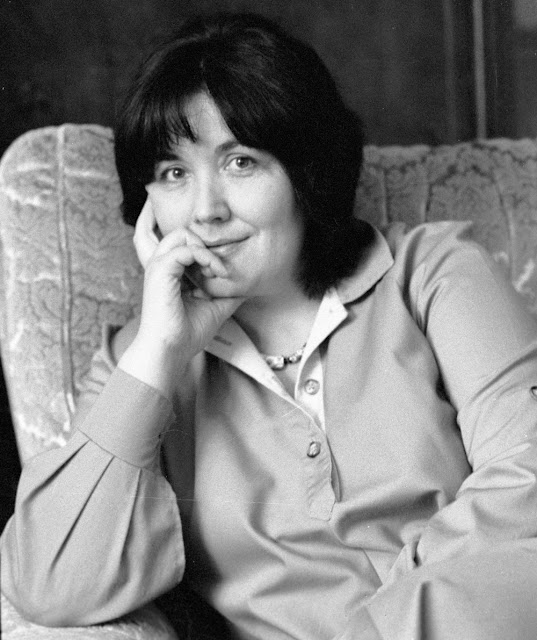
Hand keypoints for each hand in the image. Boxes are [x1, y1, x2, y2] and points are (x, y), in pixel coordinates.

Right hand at [119, 200, 243, 398]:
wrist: (170, 351)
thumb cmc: (186, 334)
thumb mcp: (215, 308)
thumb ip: (227, 293)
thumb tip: (248, 285)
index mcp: (171, 273)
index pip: (188, 244)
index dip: (209, 252)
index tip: (223, 274)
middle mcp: (162, 266)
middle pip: (183, 232)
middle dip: (206, 243)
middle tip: (219, 269)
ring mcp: (159, 266)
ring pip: (183, 234)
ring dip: (206, 248)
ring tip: (218, 270)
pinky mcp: (160, 270)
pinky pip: (185, 248)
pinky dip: (205, 256)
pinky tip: (216, 273)